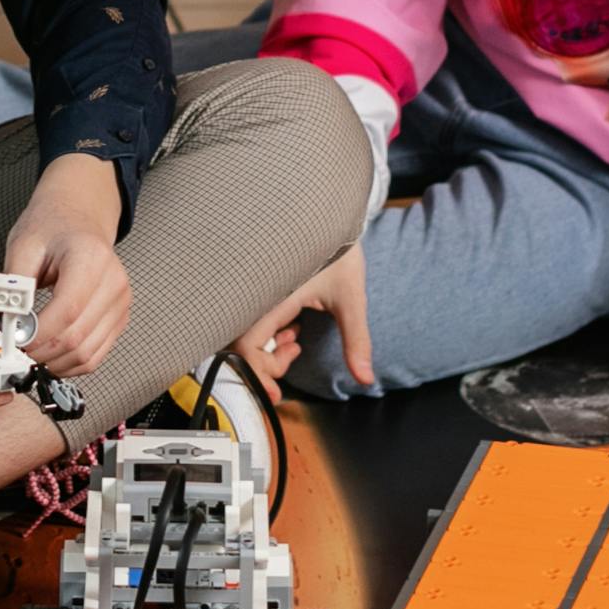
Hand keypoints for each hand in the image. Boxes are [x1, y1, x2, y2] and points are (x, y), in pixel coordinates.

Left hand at [0, 154, 130, 375]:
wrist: (78, 217)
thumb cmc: (52, 227)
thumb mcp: (23, 245)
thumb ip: (14, 286)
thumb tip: (7, 325)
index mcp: (90, 257)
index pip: (67, 310)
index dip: (38, 335)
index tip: (13, 342)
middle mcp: (113, 281)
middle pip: (78, 337)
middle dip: (41, 354)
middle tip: (15, 354)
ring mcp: (120, 302)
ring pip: (87, 354)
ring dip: (54, 363)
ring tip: (29, 356)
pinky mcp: (119, 318)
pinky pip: (96, 354)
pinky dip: (70, 363)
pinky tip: (49, 356)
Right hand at [238, 243, 372, 398]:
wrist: (331, 216)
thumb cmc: (339, 251)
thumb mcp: (351, 298)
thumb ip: (356, 339)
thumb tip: (366, 378)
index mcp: (273, 296)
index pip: (247, 344)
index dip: (256, 373)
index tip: (277, 393)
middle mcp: (257, 295)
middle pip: (242, 345)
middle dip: (267, 363)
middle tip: (295, 353)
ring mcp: (257, 291)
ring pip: (246, 334)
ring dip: (270, 348)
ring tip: (297, 340)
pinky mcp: (260, 290)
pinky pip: (253, 321)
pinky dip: (271, 334)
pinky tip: (292, 326)